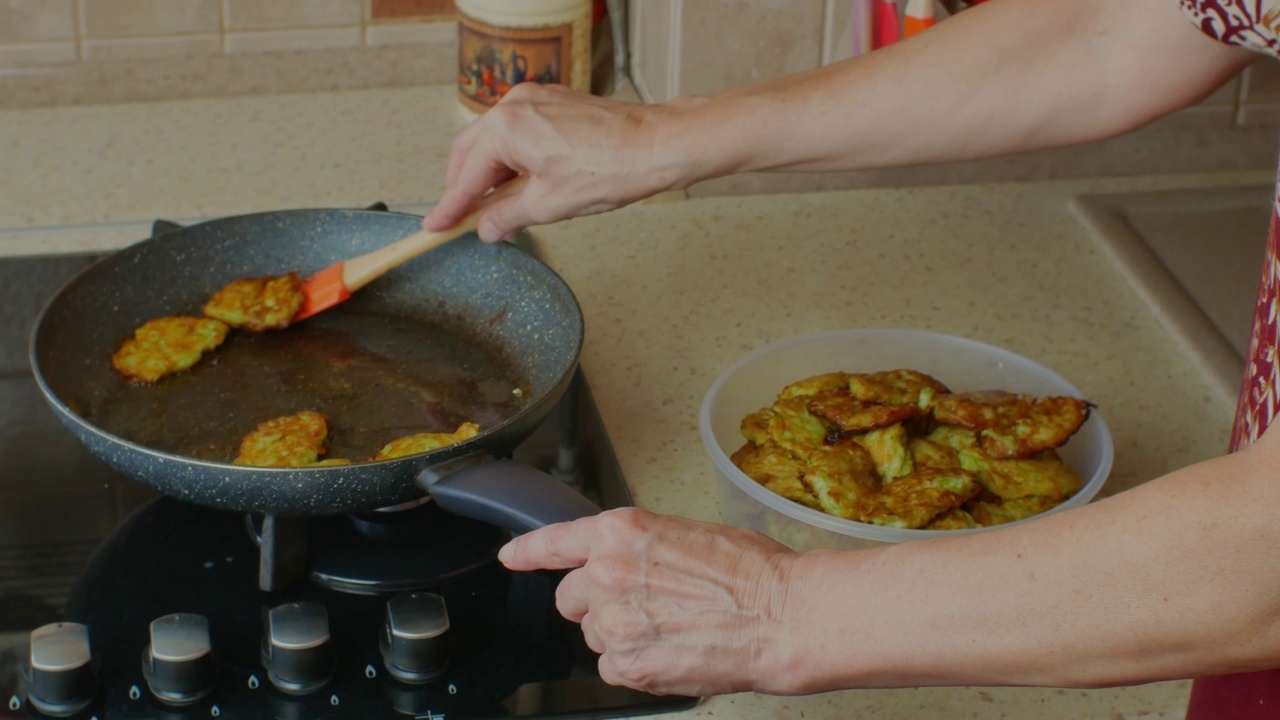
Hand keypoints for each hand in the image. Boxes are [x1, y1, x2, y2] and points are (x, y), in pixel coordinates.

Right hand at [423, 83, 690, 241]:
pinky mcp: (555, 103)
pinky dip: (512, 159)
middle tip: (461, 220)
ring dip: (490, 174)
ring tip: (495, 209)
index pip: (467, 176)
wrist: (658, 145)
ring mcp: (536, 100)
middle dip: (465, 188)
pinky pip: (519, 132)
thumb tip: (487, 228)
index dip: (450, 207)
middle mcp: (515, 105)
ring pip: (495, 141)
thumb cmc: (612, 167)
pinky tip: (521, 184)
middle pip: (472, 152)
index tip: (436, 226)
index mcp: (507, 128)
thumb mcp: (549, 205)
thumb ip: (508, 217)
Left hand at [498, 507, 800, 695]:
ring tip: (670, 628)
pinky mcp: (628, 664)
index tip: (512, 556)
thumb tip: (630, 562)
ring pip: (593, 636)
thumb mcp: (687, 533)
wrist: (781, 615)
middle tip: (644, 604)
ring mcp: (613, 622)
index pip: (554, 542)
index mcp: (620, 532)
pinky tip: (670, 652)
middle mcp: (606, 574)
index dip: (528, 551)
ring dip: (619, 635)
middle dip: (598, 603)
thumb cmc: (751, 571)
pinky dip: (635, 665)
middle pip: (571, 598)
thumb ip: (640, 548)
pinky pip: (612, 668)